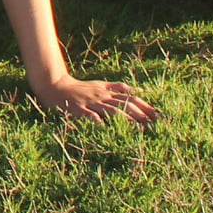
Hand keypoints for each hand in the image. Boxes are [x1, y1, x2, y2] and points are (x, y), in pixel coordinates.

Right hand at [31, 74, 158, 125]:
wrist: (56, 86)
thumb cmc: (80, 88)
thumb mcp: (99, 85)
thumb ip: (115, 87)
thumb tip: (133, 89)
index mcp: (106, 92)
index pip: (129, 98)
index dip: (144, 106)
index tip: (157, 115)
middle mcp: (101, 96)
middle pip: (124, 104)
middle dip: (140, 114)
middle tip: (153, 123)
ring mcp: (91, 103)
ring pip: (111, 110)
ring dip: (125, 119)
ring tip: (137, 128)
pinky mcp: (79, 110)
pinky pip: (90, 116)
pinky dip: (98, 122)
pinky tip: (105, 128)